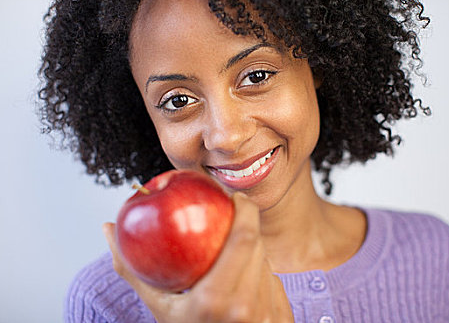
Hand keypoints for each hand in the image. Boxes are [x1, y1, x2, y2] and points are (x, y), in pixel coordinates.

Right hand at [103, 192, 293, 322]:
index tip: (236, 198)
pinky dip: (260, 275)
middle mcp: (247, 309)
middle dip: (247, 226)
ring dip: (253, 251)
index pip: (244, 239)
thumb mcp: (157, 306)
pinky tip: (245, 281)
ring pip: (267, 265)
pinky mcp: (282, 321)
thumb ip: (132, 269)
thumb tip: (107, 230)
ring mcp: (268, 317)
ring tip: (233, 251)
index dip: (246, 211)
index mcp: (215, 302)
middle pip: (257, 246)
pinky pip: (275, 284)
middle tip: (234, 214)